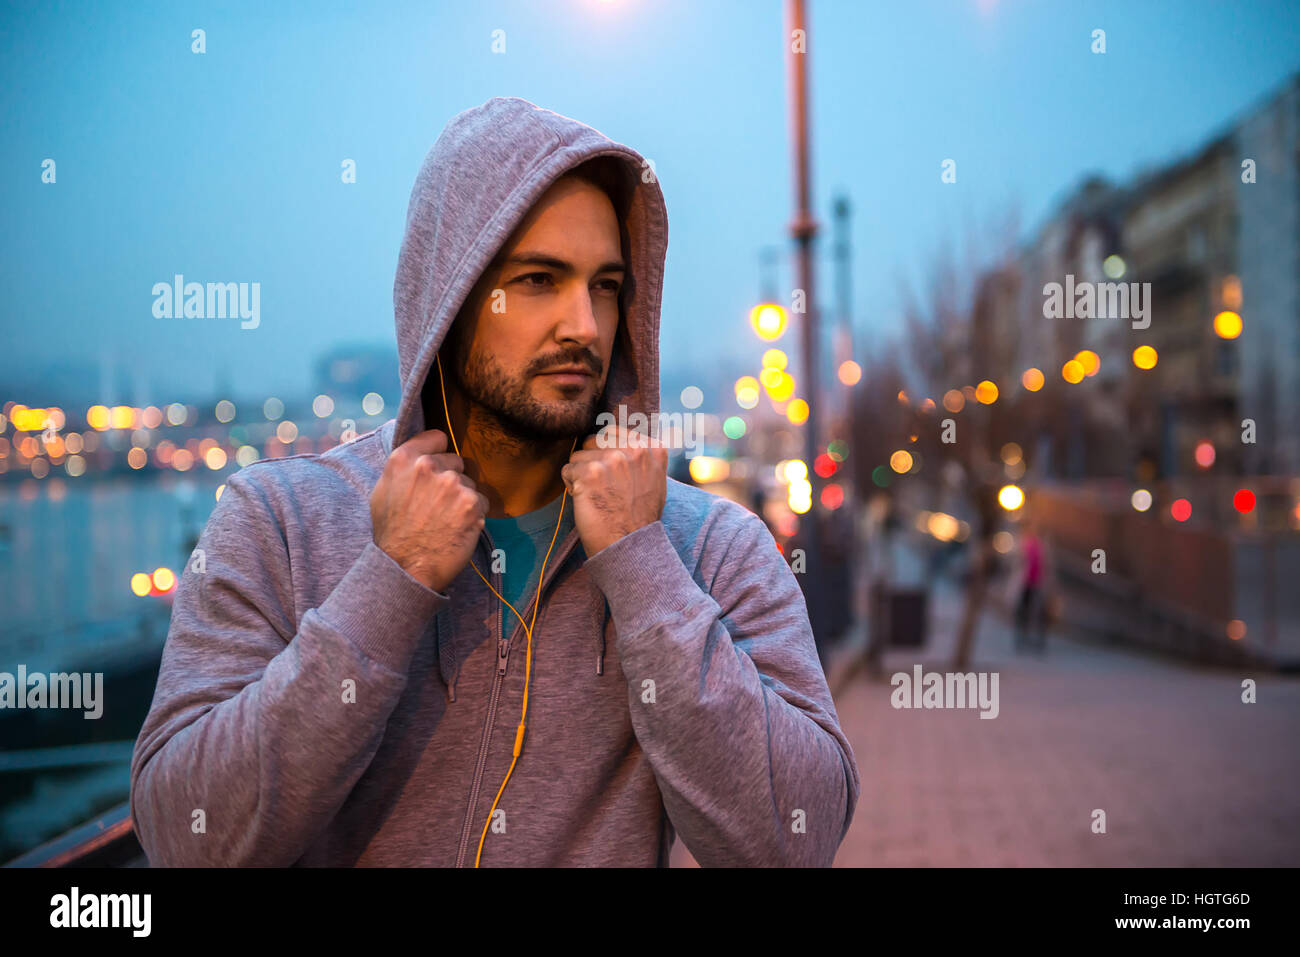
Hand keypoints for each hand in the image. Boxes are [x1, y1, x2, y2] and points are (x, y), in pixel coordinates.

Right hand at [370, 429, 487, 591]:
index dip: (439, 453)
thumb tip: (422, 453)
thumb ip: (403, 467)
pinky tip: (458, 527)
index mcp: (403, 459)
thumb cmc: (392, 533)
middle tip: (438, 504)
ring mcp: (452, 484)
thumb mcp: (383, 491)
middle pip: (456, 462)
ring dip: (463, 498)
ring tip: (446, 519)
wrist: (405, 567)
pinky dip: (474, 514)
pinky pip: (482, 501)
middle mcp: (428, 466)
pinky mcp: (471, 503)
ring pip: (469, 483)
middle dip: (451, 479)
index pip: (437, 437)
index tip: (438, 467)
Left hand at [561, 424, 666, 556]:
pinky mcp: (590, 473)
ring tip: (597, 496)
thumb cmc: (639, 517)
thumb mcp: (654, 479)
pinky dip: (572, 487)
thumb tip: (619, 436)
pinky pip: (567, 471)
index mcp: (652, 448)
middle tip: (603, 487)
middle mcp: (634, 449)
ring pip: (578, 456)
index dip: (606, 454)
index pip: (613, 432)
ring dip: (581, 476)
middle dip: (591, 461)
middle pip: (593, 440)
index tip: (613, 477)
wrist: (631, 546)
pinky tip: (587, 502)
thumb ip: (641, 456)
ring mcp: (612, 459)